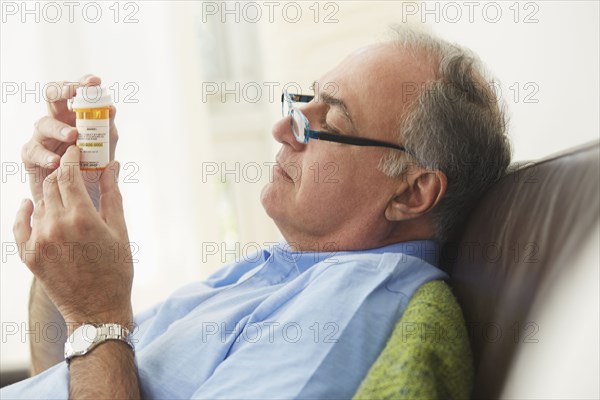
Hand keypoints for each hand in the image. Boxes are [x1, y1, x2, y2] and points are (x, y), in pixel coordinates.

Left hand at [14, 146, 132, 329]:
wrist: (97, 311)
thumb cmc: (116, 271)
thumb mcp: (120, 231)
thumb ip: (112, 195)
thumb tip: (112, 166)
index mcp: (82, 218)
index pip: (69, 174)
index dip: (72, 158)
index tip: (77, 150)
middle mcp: (56, 225)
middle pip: (52, 185)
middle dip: (62, 172)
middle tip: (72, 167)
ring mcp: (39, 241)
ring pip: (39, 202)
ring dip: (50, 192)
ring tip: (62, 190)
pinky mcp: (29, 255)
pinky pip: (20, 225)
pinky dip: (24, 212)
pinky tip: (29, 204)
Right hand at [22, 75, 118, 203]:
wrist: (80, 197)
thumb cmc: (92, 168)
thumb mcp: (105, 148)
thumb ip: (108, 130)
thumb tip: (112, 109)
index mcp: (75, 116)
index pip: (75, 92)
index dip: (83, 83)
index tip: (94, 82)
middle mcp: (57, 121)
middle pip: (52, 96)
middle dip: (61, 90)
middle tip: (72, 94)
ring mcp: (42, 137)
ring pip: (43, 123)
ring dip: (58, 128)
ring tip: (73, 136)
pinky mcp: (31, 156)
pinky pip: (33, 151)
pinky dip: (45, 156)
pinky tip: (57, 161)